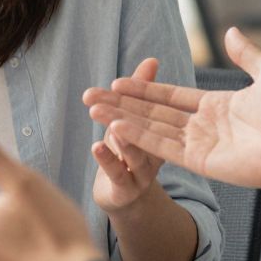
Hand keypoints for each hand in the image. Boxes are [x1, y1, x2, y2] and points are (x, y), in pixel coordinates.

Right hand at [85, 27, 260, 207]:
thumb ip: (246, 54)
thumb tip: (232, 31)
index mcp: (216, 106)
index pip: (170, 96)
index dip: (143, 90)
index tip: (117, 82)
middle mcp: (203, 126)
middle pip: (154, 113)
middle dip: (123, 104)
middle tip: (91, 97)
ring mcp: (200, 145)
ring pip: (153, 129)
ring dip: (123, 120)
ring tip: (95, 110)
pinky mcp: (201, 162)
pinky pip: (164, 147)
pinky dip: (140, 138)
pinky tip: (117, 128)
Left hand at [91, 58, 167, 214]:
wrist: (125, 200)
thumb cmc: (127, 153)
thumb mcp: (131, 121)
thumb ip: (141, 91)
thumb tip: (152, 60)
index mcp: (164, 137)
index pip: (155, 112)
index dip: (140, 94)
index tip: (118, 79)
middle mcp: (158, 155)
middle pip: (148, 131)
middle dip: (130, 110)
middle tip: (113, 91)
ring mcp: (143, 175)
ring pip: (137, 156)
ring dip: (126, 139)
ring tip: (113, 125)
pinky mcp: (126, 192)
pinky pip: (119, 176)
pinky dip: (108, 161)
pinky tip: (96, 146)